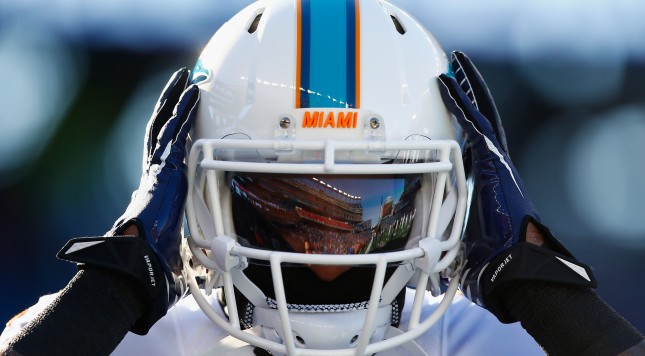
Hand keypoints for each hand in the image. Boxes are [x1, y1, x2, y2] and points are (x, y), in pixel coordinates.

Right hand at [57, 68, 198, 332]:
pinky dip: (185, 110)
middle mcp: (156, 166)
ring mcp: (160, 163)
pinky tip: (194, 94)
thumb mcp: (177, 232)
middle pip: (161, 125)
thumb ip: (186, 234)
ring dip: (177, 98)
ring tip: (187, 77)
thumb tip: (203, 261)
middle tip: (180, 79)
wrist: (144, 249)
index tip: (179, 110)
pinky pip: (178, 129)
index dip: (170, 124)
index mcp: (157, 179)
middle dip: (170, 101)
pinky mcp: (167, 163)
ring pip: (167, 122)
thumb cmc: (156, 247)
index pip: (163, 144)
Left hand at [438, 51, 594, 320]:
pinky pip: (472, 125)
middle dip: (470, 92)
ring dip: (466, 89)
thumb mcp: (463, 231)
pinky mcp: (492, 162)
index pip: (476, 138)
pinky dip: (459, 104)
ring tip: (454, 66)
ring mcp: (496, 160)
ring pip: (479, 114)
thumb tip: (420, 249)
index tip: (454, 103)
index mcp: (490, 176)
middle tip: (458, 69)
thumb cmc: (492, 252)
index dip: (465, 118)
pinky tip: (447, 86)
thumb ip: (445, 227)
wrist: (515, 260)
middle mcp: (495, 162)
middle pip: (483, 117)